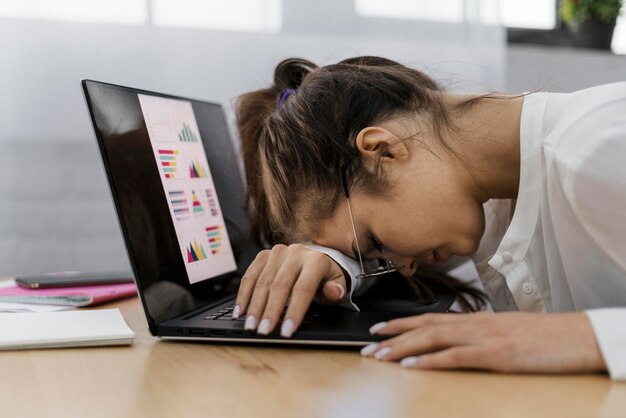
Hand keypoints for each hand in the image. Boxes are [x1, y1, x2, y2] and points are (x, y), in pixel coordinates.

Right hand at [234, 244, 347, 336]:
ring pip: (262, 281)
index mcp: (316, 260)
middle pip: (280, 285)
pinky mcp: (264, 255)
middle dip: (270, 311)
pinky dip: (244, 294)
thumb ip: (337, 291)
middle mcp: (296, 253)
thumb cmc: (326, 278)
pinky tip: (241, 311)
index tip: (287, 331)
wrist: (316, 258)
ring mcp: (278, 252)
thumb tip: (333, 291)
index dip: (294, 311)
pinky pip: (250, 275)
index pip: (303, 288)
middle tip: (263, 331)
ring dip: (254, 306)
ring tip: (250, 325)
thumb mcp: (338, 285)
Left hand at [361, 312, 606, 373]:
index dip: (401, 324)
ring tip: (379, 356)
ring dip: (402, 348)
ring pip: (433, 338)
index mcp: (475, 320)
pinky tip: (413, 366)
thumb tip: (459, 341)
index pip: (430, 318)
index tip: (379, 329)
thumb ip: (480, 334)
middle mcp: (474, 325)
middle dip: (392, 337)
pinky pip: (456, 357)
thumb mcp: (505, 331)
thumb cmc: (543, 336)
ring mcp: (483, 338)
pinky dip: (431, 360)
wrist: (576, 335)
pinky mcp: (495, 354)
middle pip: (424, 327)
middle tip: (367, 346)